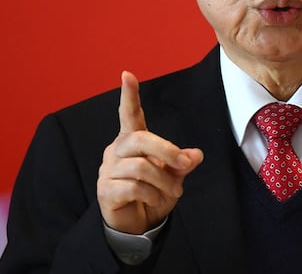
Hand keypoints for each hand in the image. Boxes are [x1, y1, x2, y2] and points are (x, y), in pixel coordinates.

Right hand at [97, 71, 203, 234]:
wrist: (134, 226)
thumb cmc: (151, 195)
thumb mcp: (172, 178)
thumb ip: (181, 164)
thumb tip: (196, 155)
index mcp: (132, 141)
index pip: (129, 114)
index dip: (129, 95)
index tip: (127, 74)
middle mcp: (116, 151)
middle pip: (140, 139)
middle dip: (167, 150)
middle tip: (185, 165)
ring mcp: (108, 170)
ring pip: (140, 167)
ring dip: (164, 181)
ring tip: (174, 192)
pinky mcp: (106, 190)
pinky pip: (133, 187)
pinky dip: (152, 194)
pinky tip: (157, 200)